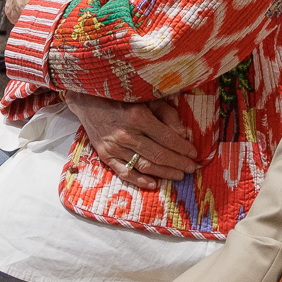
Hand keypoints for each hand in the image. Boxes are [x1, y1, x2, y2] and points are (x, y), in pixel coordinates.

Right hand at [67, 90, 198, 188]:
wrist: (88, 100)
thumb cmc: (121, 97)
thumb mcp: (146, 98)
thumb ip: (166, 114)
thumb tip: (182, 134)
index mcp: (138, 117)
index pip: (167, 138)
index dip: (182, 148)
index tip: (194, 153)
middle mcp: (126, 134)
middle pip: (158, 154)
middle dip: (178, 163)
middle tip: (191, 168)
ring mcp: (115, 147)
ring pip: (145, 165)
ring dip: (164, 173)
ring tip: (179, 175)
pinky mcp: (106, 156)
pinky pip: (124, 172)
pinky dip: (140, 181)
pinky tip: (154, 184)